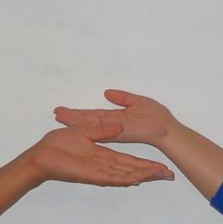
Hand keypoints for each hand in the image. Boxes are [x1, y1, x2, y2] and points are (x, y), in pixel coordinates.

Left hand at [28, 122, 173, 186]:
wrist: (41, 155)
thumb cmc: (58, 144)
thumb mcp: (84, 130)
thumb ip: (102, 128)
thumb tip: (118, 123)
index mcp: (103, 156)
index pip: (128, 161)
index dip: (144, 163)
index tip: (159, 165)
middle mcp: (104, 166)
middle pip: (132, 170)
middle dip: (150, 172)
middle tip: (169, 174)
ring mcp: (99, 172)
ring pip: (126, 175)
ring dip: (143, 175)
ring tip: (161, 176)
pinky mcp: (91, 175)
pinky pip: (112, 177)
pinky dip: (125, 178)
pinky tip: (138, 179)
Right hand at [54, 89, 175, 147]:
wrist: (166, 128)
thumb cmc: (156, 117)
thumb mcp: (137, 101)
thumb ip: (122, 98)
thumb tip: (107, 92)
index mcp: (116, 118)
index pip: (94, 115)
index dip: (80, 114)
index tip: (67, 110)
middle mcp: (111, 125)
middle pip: (87, 120)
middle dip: (72, 117)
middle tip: (56, 113)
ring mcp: (113, 128)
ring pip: (89, 123)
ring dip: (74, 120)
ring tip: (59, 115)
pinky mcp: (116, 131)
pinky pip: (98, 126)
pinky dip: (86, 124)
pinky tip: (76, 121)